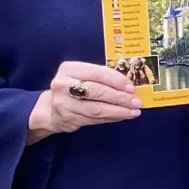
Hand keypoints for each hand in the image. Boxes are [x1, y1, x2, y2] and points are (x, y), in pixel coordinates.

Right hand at [28, 61, 142, 143]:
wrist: (51, 109)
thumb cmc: (73, 88)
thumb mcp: (83, 76)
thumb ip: (102, 78)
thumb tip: (129, 86)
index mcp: (69, 68)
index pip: (98, 73)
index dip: (117, 81)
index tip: (132, 87)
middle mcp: (63, 84)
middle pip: (97, 91)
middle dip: (120, 97)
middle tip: (136, 102)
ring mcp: (63, 103)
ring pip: (96, 108)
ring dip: (119, 111)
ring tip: (134, 111)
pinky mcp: (68, 118)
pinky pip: (94, 119)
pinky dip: (111, 118)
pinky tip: (122, 116)